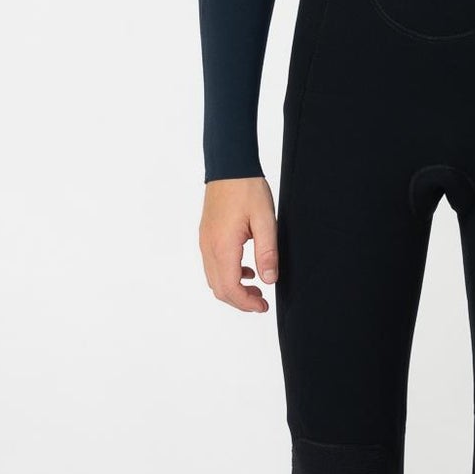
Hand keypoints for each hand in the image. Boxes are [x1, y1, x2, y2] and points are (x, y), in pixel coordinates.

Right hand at [200, 175, 278, 312]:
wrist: (229, 167)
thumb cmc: (247, 189)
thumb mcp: (265, 220)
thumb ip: (267, 252)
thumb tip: (269, 279)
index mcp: (223, 246)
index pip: (230, 288)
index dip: (246, 303)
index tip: (263, 306)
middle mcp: (209, 247)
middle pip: (219, 289)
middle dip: (240, 301)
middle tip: (261, 302)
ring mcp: (205, 242)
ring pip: (214, 279)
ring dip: (233, 289)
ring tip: (255, 289)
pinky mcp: (206, 237)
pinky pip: (212, 266)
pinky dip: (227, 275)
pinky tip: (246, 270)